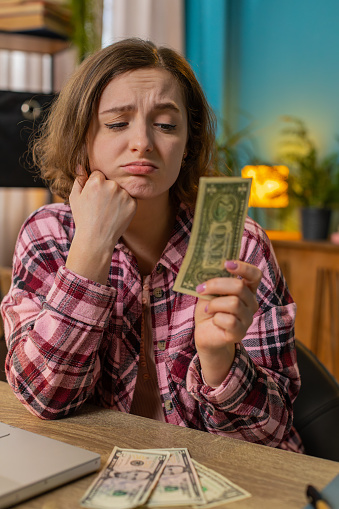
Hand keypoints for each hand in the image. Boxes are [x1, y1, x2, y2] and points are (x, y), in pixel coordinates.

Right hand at [66, 167, 136, 283]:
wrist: (96, 240)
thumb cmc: (83, 219)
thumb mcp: (75, 198)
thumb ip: (79, 179)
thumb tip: (81, 165)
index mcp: (96, 181)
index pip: (99, 174)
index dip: (95, 185)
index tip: (94, 197)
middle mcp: (112, 185)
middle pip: (111, 181)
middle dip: (107, 190)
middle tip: (101, 206)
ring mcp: (124, 195)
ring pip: (121, 190)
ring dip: (117, 197)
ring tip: (108, 211)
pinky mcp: (133, 204)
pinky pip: (129, 199)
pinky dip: (125, 205)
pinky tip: (116, 215)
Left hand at [194, 260, 261, 386]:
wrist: (205, 334)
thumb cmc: (209, 310)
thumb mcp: (210, 292)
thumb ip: (214, 281)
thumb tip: (209, 267)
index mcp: (246, 290)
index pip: (255, 275)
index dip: (243, 267)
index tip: (226, 263)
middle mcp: (251, 303)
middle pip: (239, 287)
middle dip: (216, 285)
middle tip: (201, 288)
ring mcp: (247, 319)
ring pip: (234, 303)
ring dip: (214, 304)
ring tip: (206, 308)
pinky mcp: (240, 333)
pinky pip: (230, 320)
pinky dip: (216, 318)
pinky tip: (213, 320)